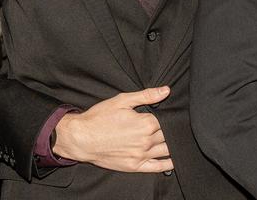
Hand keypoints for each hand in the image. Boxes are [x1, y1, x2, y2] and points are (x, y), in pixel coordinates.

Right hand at [53, 87, 173, 172]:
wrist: (81, 138)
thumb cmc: (99, 118)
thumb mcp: (122, 100)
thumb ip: (146, 95)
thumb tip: (166, 91)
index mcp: (146, 123)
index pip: (168, 119)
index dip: (170, 115)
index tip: (171, 113)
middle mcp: (146, 140)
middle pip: (169, 134)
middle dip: (172, 129)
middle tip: (173, 125)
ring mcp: (141, 155)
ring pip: (167, 150)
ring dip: (173, 144)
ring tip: (176, 139)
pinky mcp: (135, 166)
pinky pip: (158, 167)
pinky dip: (169, 163)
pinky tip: (174, 159)